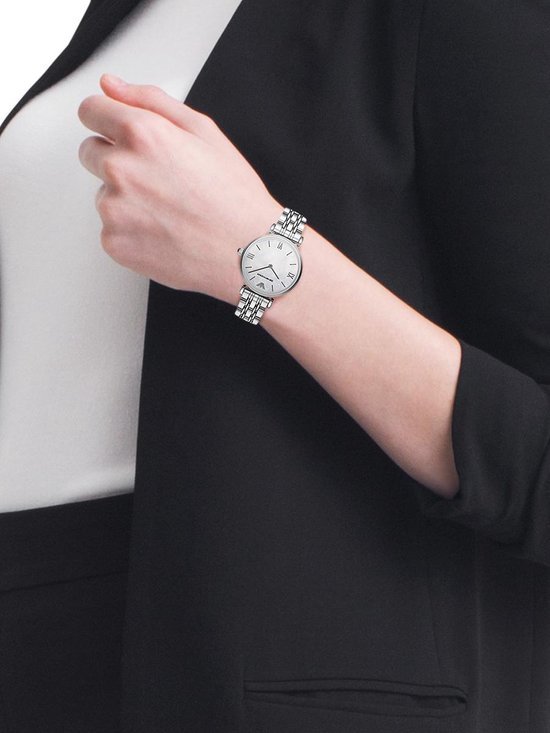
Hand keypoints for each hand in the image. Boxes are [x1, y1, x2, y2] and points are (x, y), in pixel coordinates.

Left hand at [77, 73, 280, 302]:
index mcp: (141, 134)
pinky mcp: (114, 243)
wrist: (248, 253)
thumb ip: (149, 101)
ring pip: (104, 194)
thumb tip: (110, 86)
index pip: (90, 111)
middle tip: (159, 180)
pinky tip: (164, 232)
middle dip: (116, 159)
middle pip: (90, 153)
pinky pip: (111, 229)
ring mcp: (114, 210)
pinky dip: (131, 231)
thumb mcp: (203, 131)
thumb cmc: (234, 196)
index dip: (107, 120)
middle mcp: (120, 169)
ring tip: (169, 211)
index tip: (120, 133)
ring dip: (126, 198)